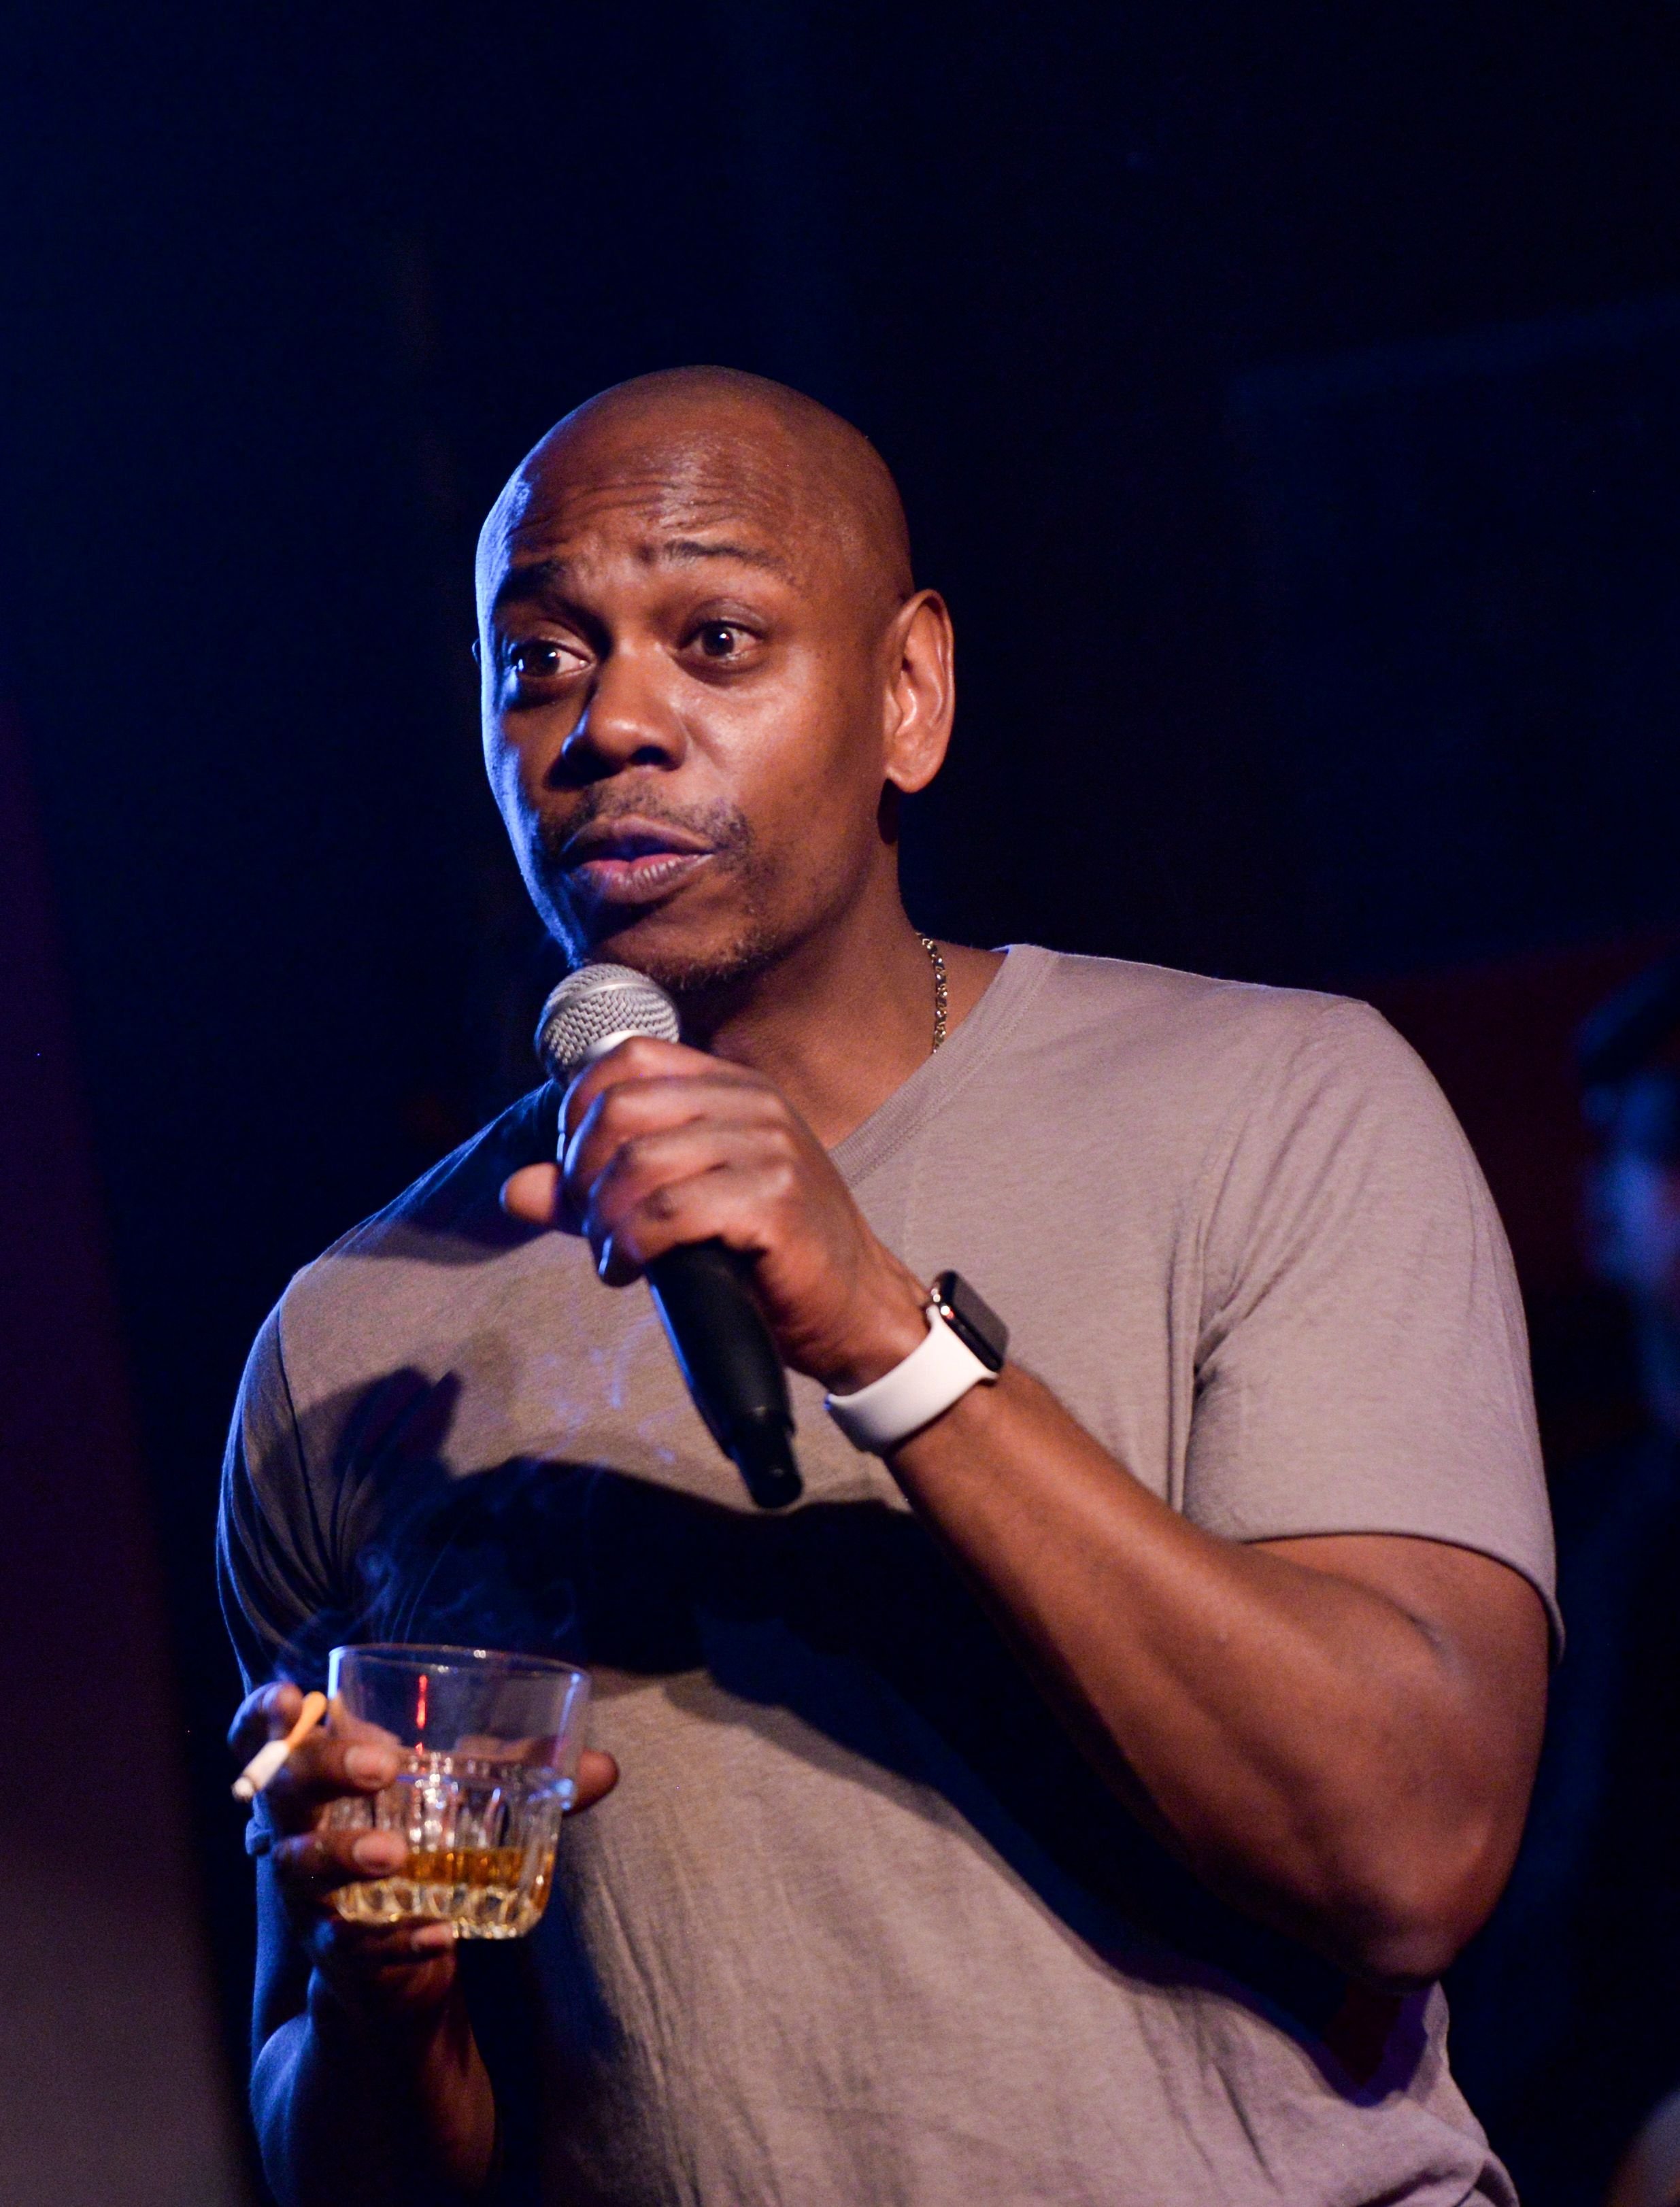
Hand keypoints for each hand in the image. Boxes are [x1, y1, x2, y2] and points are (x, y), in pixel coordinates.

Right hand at [228, 1683, 618, 2027]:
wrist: (399, 1961)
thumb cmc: (421, 1849)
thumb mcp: (465, 1802)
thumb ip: (528, 1776)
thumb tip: (604, 1767)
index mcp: (323, 1779)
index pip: (262, 1734)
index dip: (263, 1714)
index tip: (292, 1696)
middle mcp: (299, 1830)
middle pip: (280, 1788)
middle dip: (322, 1768)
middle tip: (382, 1765)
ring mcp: (311, 1895)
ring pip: (299, 1867)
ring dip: (344, 1854)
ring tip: (396, 1853)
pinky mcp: (336, 1953)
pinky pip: (351, 1944)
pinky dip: (395, 1938)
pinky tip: (436, 1934)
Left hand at [503, 1036, 929, 1391]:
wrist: (854, 1308)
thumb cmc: (766, 1256)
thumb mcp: (679, 1206)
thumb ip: (598, 1191)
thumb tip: (513, 1190)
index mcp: (731, 1086)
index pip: (626, 1059)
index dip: (579, 1115)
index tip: (581, 1176)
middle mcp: (753, 1104)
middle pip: (620, 1109)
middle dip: (584, 1174)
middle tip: (592, 1226)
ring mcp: (769, 1148)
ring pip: (639, 1163)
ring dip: (604, 1220)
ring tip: (614, 1256)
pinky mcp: (774, 1201)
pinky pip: (669, 1211)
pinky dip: (631, 1244)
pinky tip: (631, 1269)